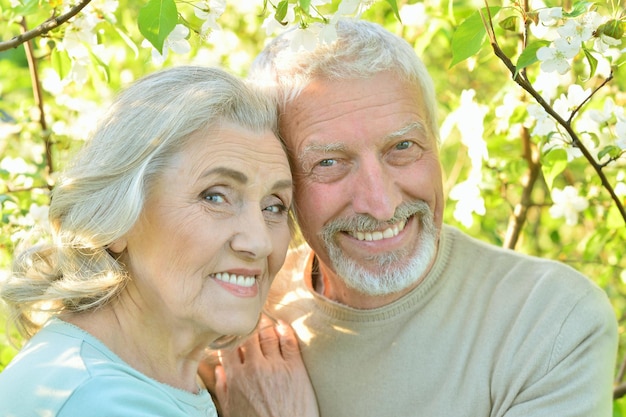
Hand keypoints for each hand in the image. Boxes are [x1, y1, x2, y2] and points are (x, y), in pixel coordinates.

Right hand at [198, 316, 318, 416]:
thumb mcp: (231, 411)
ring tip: (263, 320)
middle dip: (247, 326)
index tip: (232, 330)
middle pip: (248, 335)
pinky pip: (289, 340)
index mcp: (236, 377)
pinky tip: (281, 325)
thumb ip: (223, 388)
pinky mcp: (295, 367)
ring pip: (267, 333)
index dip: (229, 335)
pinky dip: (284, 329)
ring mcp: (275, 366)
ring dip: (264, 325)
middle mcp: (254, 367)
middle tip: (248, 318)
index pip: (229, 345)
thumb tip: (219, 369)